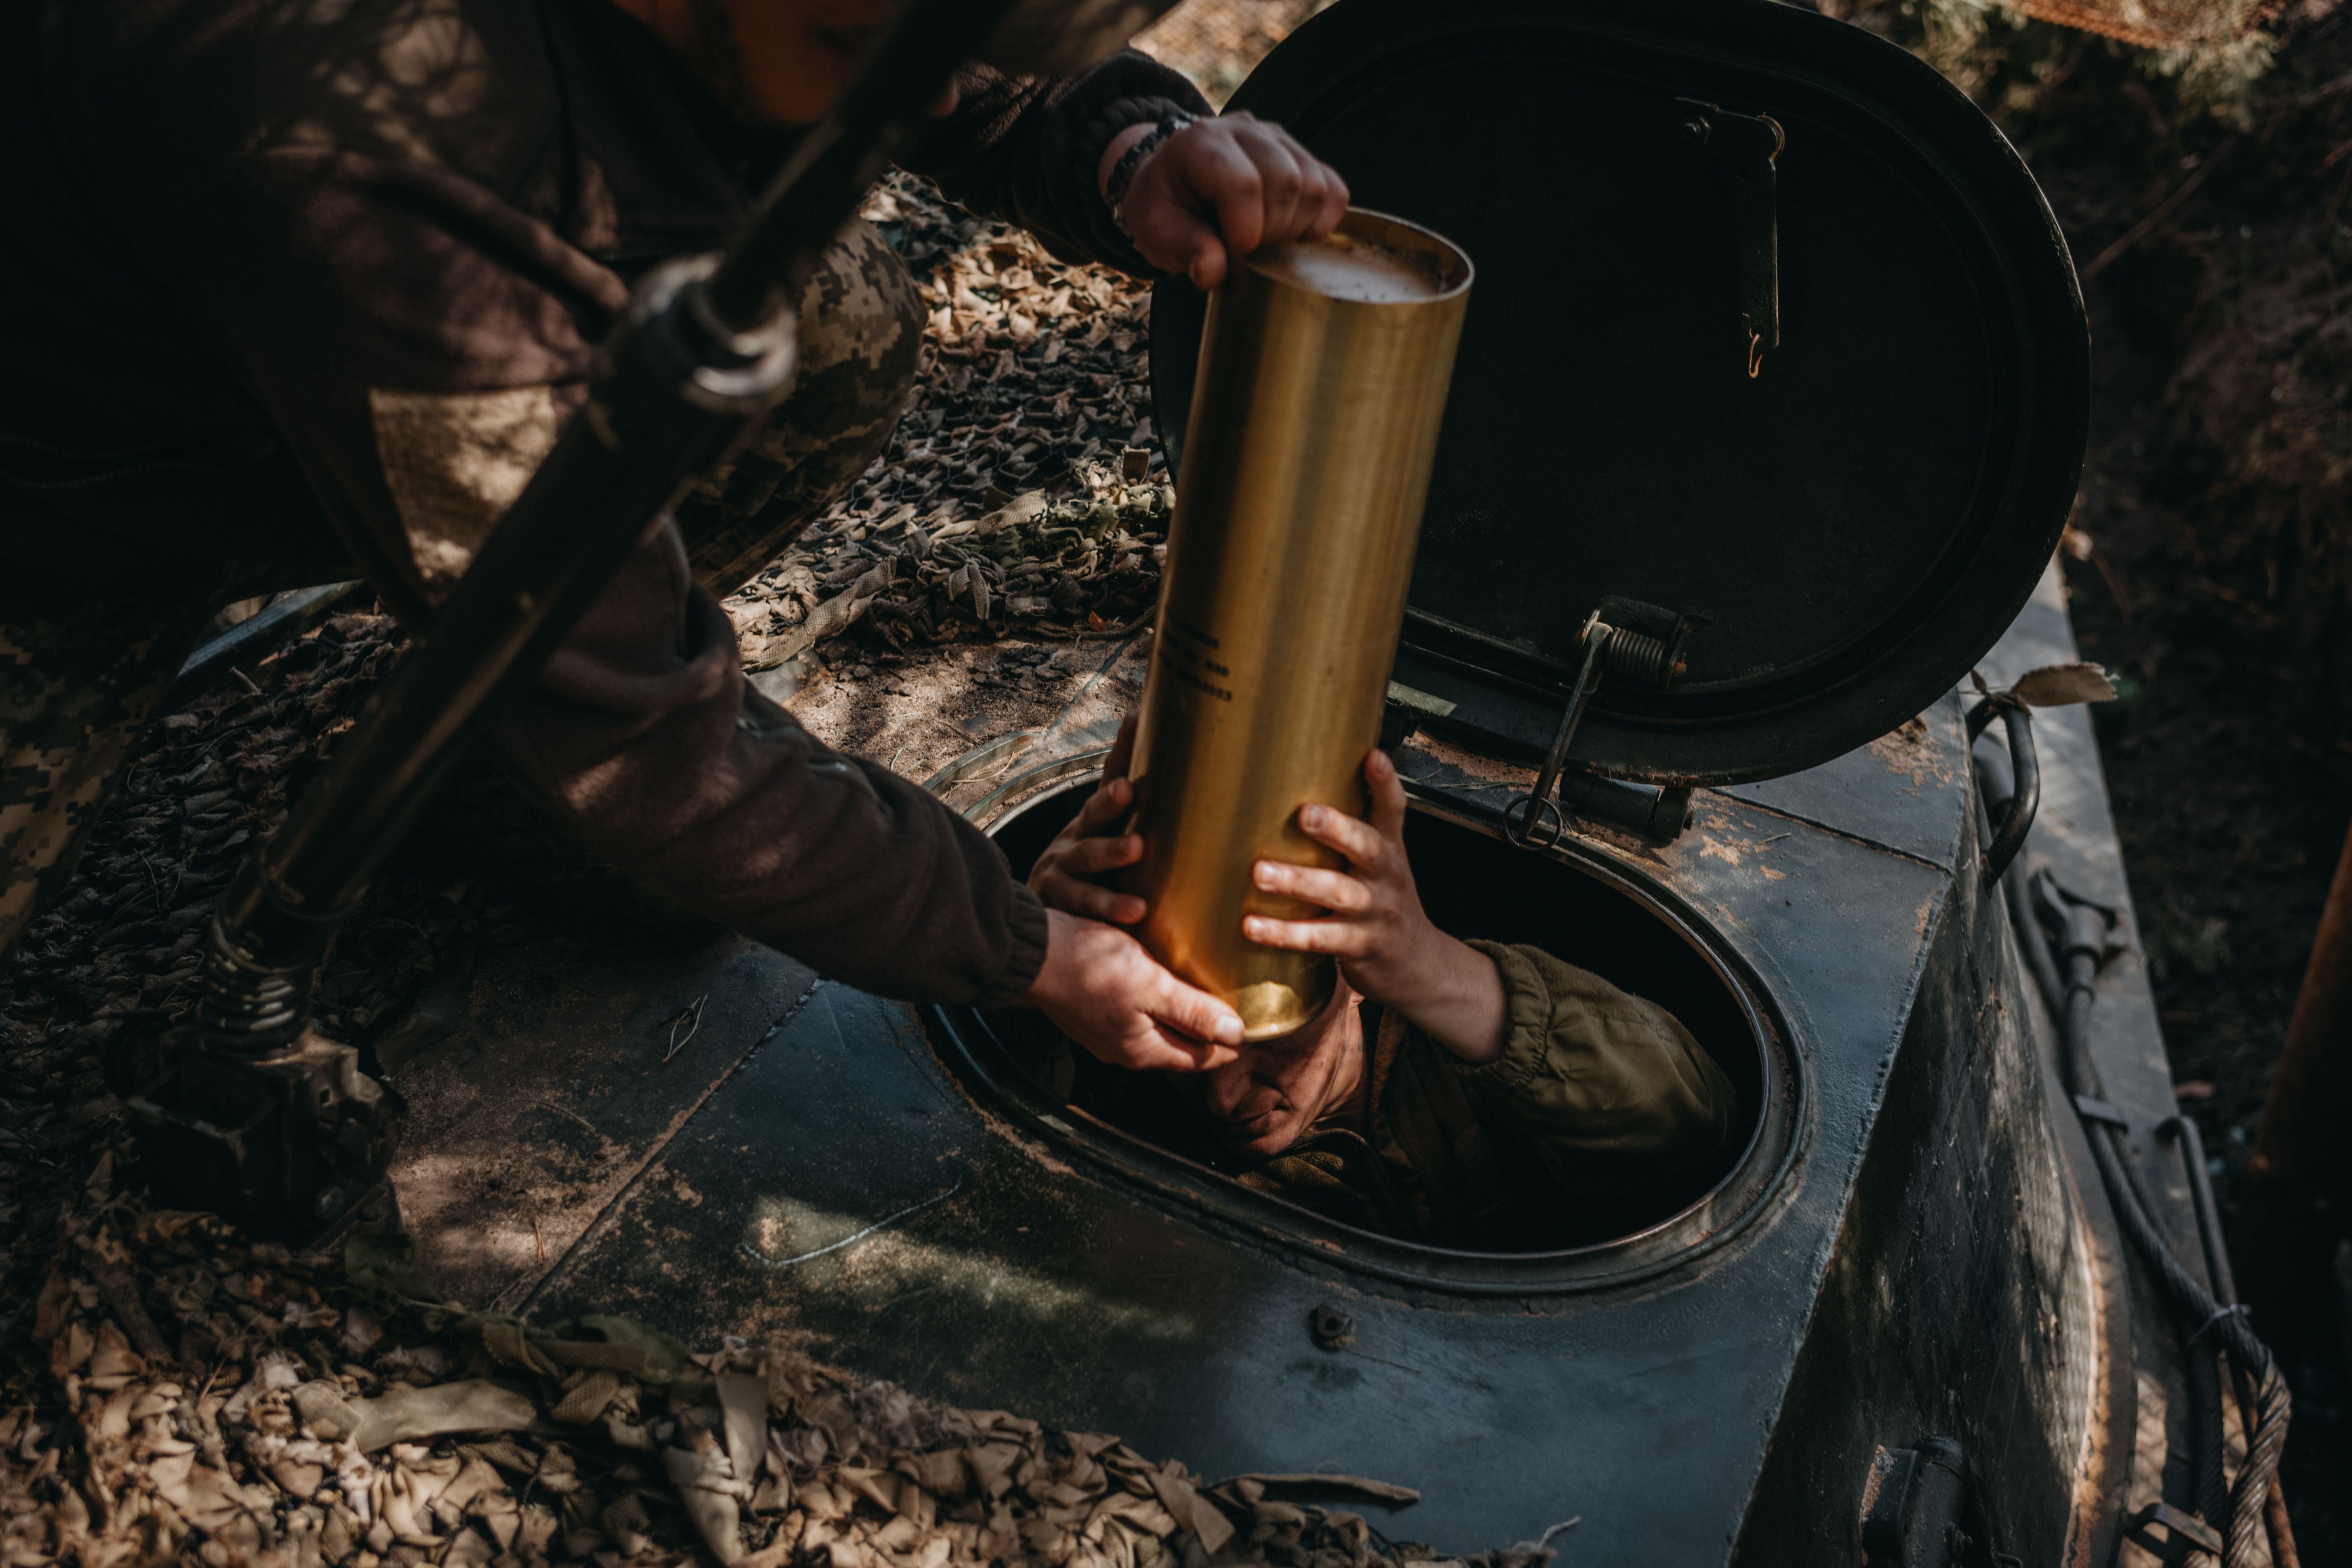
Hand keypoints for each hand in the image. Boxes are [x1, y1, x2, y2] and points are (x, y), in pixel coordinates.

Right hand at [1023, 908, 1242, 1071]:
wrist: (1029, 953)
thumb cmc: (1088, 967)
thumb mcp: (1150, 986)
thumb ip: (1193, 1012)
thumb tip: (1236, 1035)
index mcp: (1143, 1050)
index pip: (1203, 1057)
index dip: (1232, 1041)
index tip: (1257, 1021)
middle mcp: (1125, 1049)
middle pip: (1182, 1046)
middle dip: (1211, 1031)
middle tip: (1240, 1005)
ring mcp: (1106, 1033)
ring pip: (1160, 1030)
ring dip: (1185, 1016)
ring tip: (1210, 993)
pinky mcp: (1094, 1011)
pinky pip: (1140, 1015)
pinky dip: (1161, 1004)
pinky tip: (1168, 982)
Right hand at [1029, 716, 1144, 923]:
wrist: (1036, 916)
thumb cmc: (1091, 875)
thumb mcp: (1109, 839)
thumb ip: (1139, 818)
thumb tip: (1184, 777)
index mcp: (1094, 818)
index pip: (1109, 777)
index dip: (1121, 748)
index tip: (1135, 718)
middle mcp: (1076, 836)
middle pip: (1094, 813)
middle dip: (1110, 799)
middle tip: (1128, 788)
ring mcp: (1063, 867)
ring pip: (1088, 856)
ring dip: (1111, 851)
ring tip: (1136, 848)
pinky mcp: (1060, 900)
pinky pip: (1087, 904)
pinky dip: (1111, 907)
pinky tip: (1136, 911)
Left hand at [1102, 113, 1350, 290]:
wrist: (1173, 180)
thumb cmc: (1166, 206)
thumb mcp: (1156, 231)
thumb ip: (1185, 249)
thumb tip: (1214, 271)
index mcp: (1202, 144)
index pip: (1243, 184)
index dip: (1246, 229)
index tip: (1234, 250)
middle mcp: (1244, 131)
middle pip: (1287, 181)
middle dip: (1272, 230)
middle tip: (1249, 247)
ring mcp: (1277, 139)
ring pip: (1315, 185)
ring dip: (1296, 226)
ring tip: (1266, 238)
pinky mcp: (1301, 156)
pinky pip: (1334, 189)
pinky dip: (1321, 220)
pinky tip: (1293, 232)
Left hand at [1243, 750, 1507, 1061]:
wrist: (1415, 964)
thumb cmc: (1381, 903)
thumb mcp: (1379, 864)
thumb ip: (1350, 830)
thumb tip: (1297, 790)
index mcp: (1389, 849)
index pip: (1393, 810)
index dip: (1385, 784)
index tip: (1373, 757)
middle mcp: (1386, 877)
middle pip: (1368, 847)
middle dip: (1338, 829)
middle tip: (1306, 813)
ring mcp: (1375, 912)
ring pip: (1340, 893)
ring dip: (1299, 882)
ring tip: (1260, 872)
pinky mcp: (1359, 946)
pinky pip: (1320, 938)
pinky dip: (1285, 933)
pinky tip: (1252, 926)